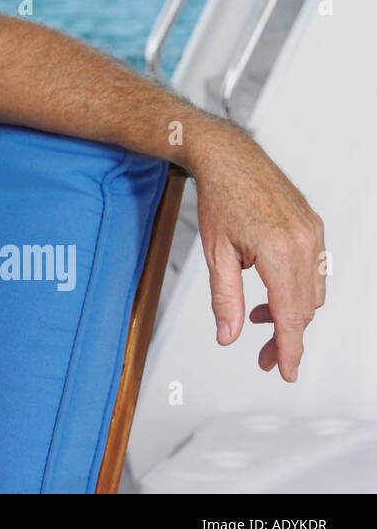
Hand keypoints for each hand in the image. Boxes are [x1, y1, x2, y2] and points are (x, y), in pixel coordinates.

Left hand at [191, 124, 325, 381]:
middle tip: (264, 356)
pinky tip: (269, 292)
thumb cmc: (219, 198)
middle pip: (304, 308)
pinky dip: (296, 289)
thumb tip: (228, 335)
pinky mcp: (314, 227)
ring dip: (290, 313)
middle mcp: (303, 242)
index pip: (289, 314)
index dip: (289, 348)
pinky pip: (314, 271)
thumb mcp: (215, 252)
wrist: (229, 157)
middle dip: (286, 336)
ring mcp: (313, 233)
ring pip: (312, 292)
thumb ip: (224, 298)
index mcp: (278, 250)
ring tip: (255, 318)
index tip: (287, 371)